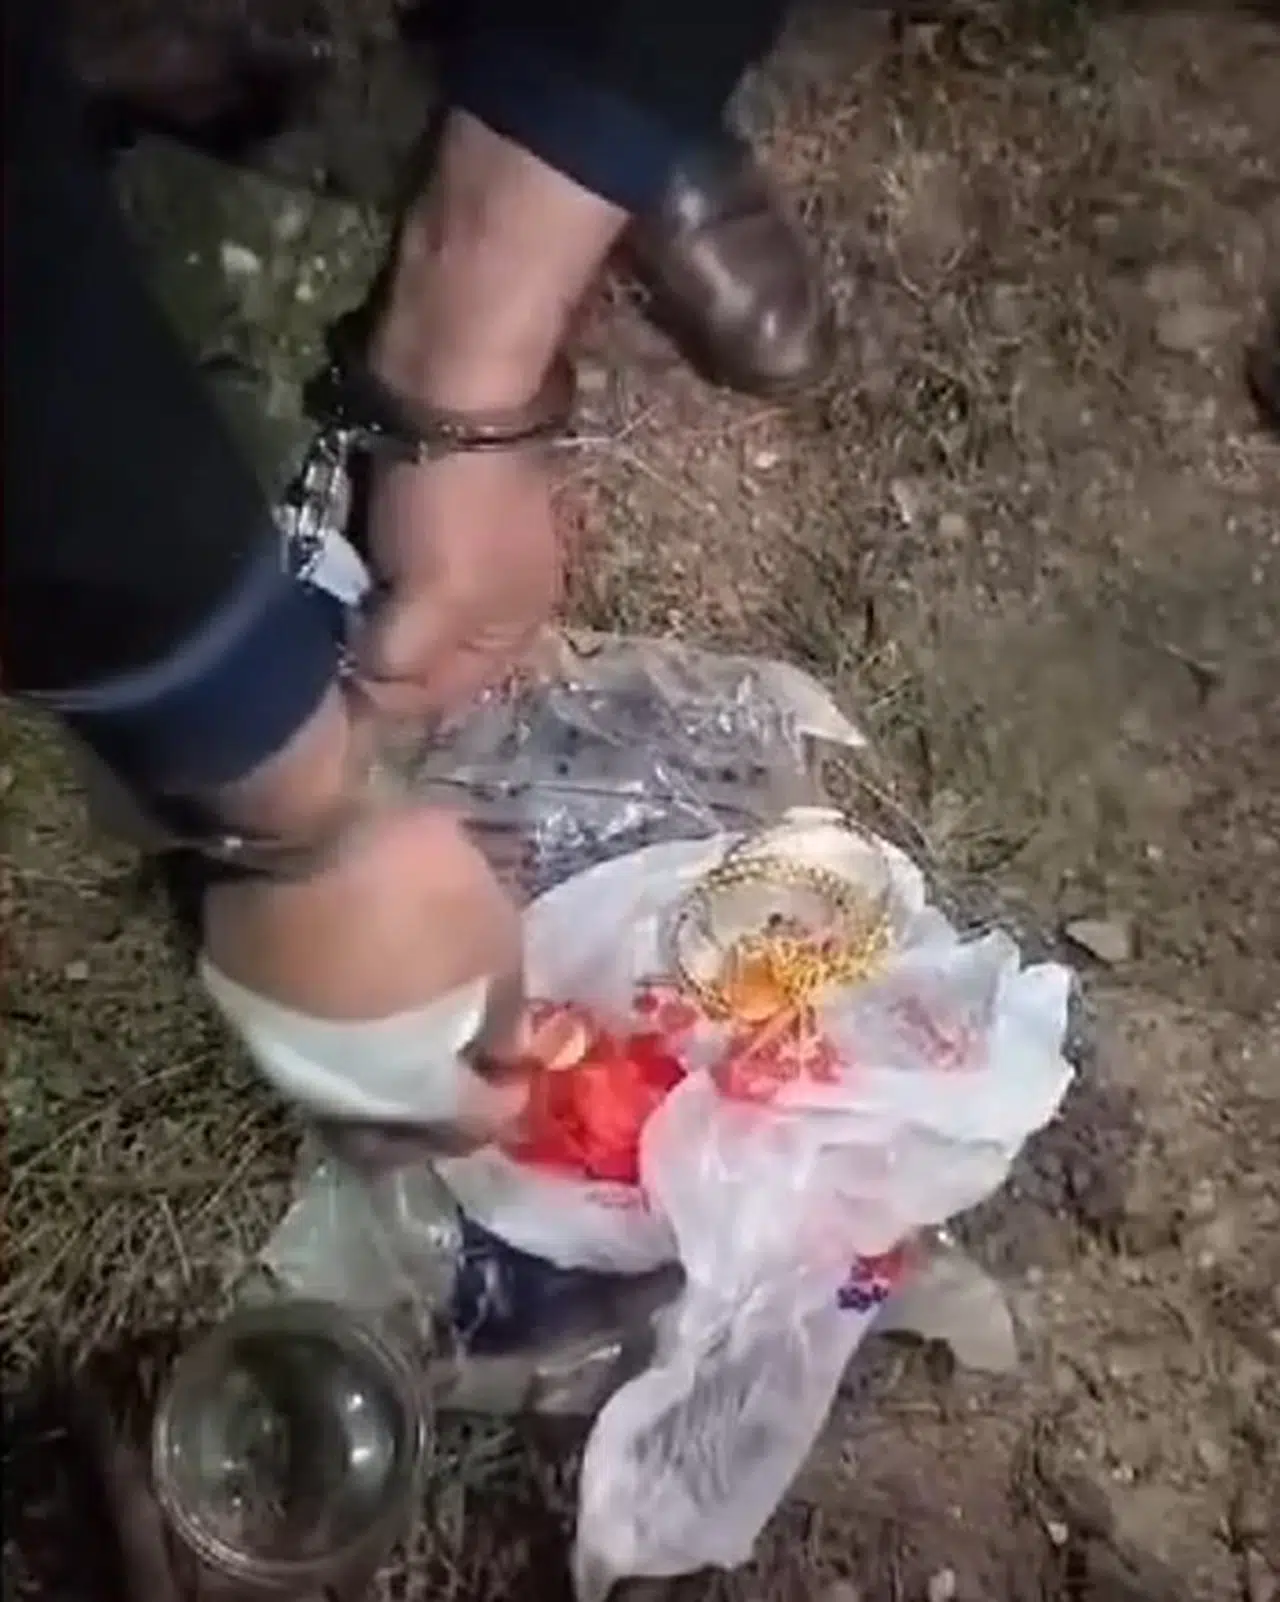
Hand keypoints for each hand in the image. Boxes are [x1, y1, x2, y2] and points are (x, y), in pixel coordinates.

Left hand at [351, 110, 625, 718]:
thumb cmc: (452, 505)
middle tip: (325, 642)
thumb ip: (399, 663)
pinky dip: (367, 570)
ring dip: (367, 611)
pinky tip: (341, 561)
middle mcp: (500, 604)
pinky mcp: (442, 513)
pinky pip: (395, 566)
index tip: (329, 682)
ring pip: (407, 612)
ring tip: (327, 603)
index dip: (382, 698)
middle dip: (376, 653)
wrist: (456, 387)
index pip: (439, 699)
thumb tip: (366, 691)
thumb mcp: (431, 602)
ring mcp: (473, 556)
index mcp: (514, 634)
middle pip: (425, 657)